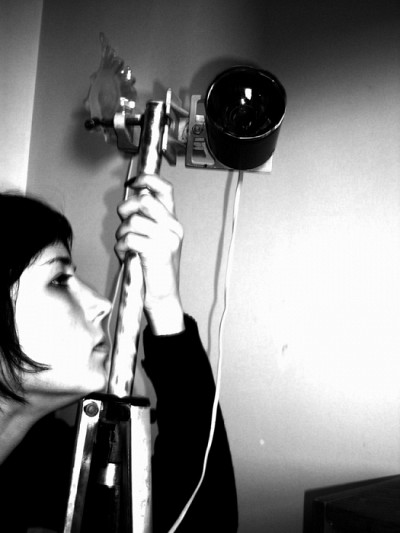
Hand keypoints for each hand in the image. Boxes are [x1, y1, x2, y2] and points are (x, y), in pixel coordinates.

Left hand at [115, 174, 184, 334]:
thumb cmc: (152, 269)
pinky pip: (130, 239)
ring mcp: (168, 239)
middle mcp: (174, 227)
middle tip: (123, 222)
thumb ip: (143, 219)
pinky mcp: (160, 252)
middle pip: (144, 200)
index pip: (165, 189)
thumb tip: (127, 202)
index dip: (147, 179)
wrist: (162, 297)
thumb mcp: (151, 239)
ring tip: (125, 245)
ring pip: (133, 221)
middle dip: (126, 209)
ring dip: (121, 233)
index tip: (132, 183)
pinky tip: (125, 255)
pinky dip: (121, 247)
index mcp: (173, 221)